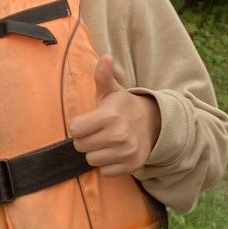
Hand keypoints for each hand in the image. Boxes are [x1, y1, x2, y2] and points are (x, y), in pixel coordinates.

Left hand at [68, 53, 160, 176]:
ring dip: (96, 152)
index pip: (75, 129)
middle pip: (81, 146)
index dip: (79, 125)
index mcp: (110, 115)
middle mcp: (119, 135)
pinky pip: (104, 172)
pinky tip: (114, 152)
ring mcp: (126, 152)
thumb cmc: (123, 107)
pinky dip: (107, 164)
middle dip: (86, 139)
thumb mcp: (112, 91)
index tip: (90, 121)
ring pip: (91, 160)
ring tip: (107, 141)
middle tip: (98, 131)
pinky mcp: (130, 166)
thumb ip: (103, 75)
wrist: (152, 124)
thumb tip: (105, 57)